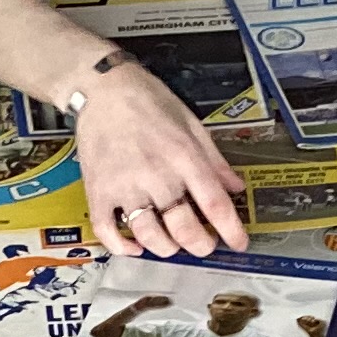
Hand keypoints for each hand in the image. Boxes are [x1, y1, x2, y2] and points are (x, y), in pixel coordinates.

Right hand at [70, 63, 245, 256]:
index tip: (239, 243)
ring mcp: (124, 186)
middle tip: (204, 245)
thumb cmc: (149, 101)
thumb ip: (214, 159)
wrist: (102, 88)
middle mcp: (156, 175)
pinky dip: (123, 247)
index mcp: (183, 156)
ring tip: (173, 243)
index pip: (214, 204)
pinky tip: (136, 247)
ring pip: (149, 236)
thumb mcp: (190, 123)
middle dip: (200, 245)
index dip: (231, 230)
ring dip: (166, 248)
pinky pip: (108, 231)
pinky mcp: (98, 191)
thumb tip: (236, 187)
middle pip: (183, 228)